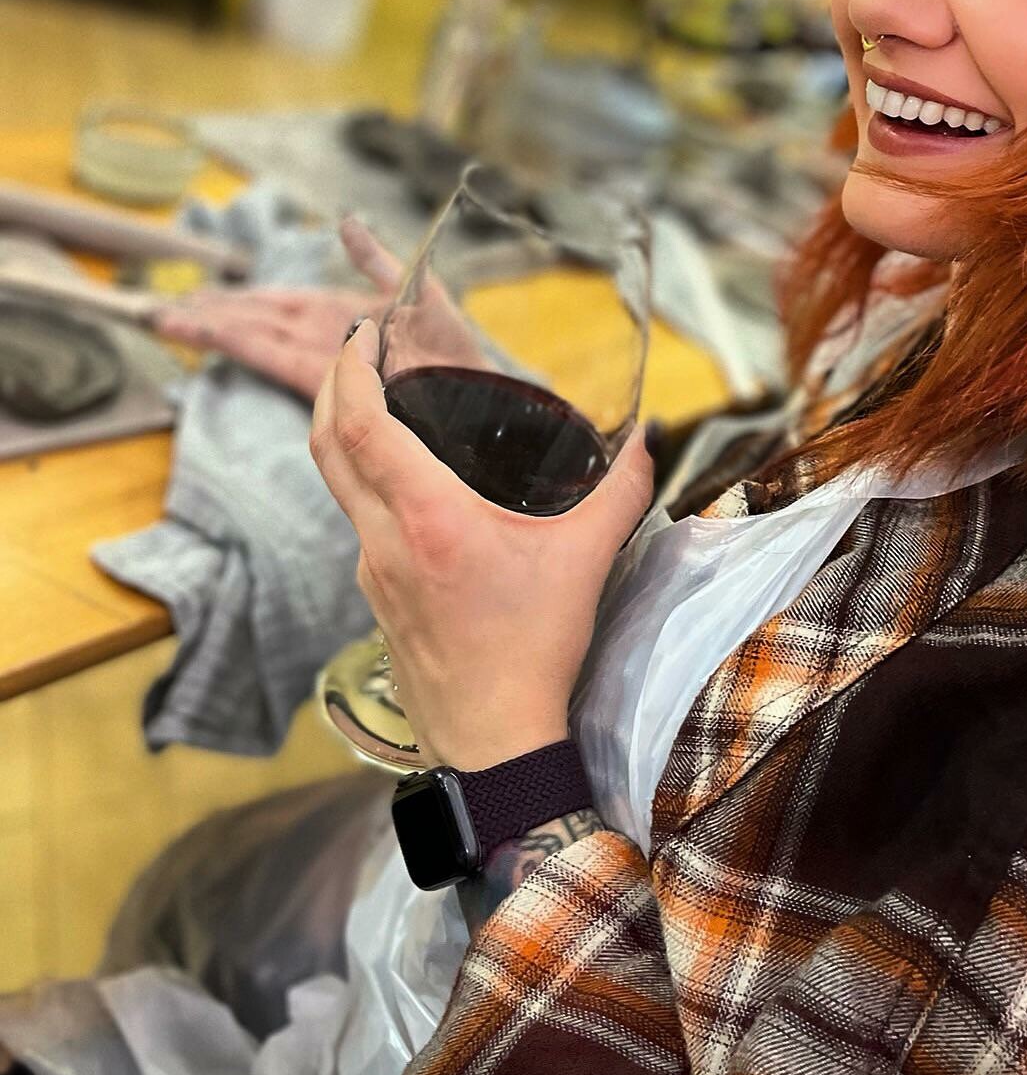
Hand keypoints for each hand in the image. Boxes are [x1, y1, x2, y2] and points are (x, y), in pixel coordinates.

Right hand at [154, 219, 477, 401]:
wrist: (485, 393)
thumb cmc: (458, 349)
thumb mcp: (417, 290)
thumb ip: (377, 261)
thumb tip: (344, 222)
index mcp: (344, 318)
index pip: (281, 306)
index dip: (240, 300)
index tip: (197, 296)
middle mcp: (327, 341)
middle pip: (258, 322)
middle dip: (212, 315)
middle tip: (159, 311)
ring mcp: (324, 362)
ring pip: (257, 338)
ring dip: (213, 328)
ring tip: (167, 320)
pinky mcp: (329, 381)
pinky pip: (277, 358)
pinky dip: (242, 344)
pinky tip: (213, 333)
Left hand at [309, 320, 653, 770]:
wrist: (492, 743)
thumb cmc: (535, 651)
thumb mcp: (587, 561)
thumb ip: (621, 491)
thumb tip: (651, 436)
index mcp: (427, 518)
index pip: (358, 424)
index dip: (349, 368)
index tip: (362, 331)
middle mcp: (383, 538)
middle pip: (327, 442)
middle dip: (332, 384)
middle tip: (361, 350)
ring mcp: (369, 570)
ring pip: (337, 482)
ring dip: (346, 432)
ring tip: (382, 400)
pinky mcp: (374, 595)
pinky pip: (356, 518)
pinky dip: (365, 478)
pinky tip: (406, 478)